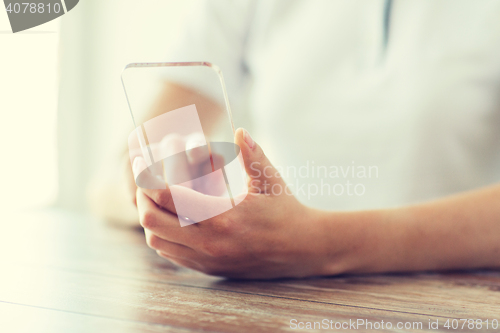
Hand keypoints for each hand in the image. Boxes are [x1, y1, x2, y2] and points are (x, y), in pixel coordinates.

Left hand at [135, 128, 347, 278]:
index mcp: (222, 217)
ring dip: (150, 217)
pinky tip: (172, 218)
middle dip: (142, 197)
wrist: (303, 250)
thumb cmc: (287, 212)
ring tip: (157, 198)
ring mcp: (208, 259)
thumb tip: (239, 130)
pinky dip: (162, 235)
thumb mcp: (272, 181)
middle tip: (145, 180)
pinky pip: (171, 254)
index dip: (147, 177)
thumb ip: (253, 155)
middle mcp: (210, 243)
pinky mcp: (209, 268)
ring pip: (157, 241)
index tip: (141, 160)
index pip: (168, 198)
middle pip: (152, 221)